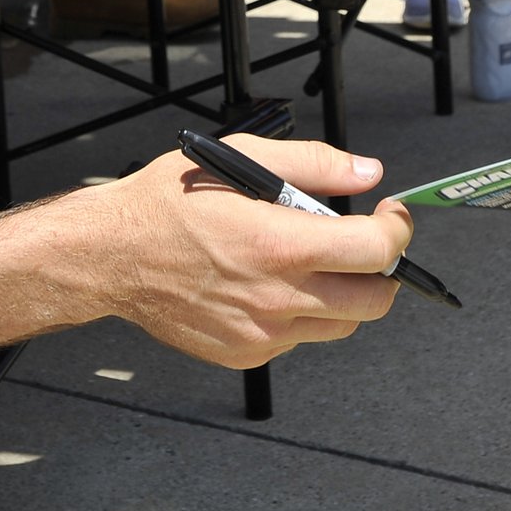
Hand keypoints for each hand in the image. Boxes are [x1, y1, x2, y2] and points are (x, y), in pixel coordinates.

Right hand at [98, 136, 408, 368]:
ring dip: (345, 294)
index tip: (391, 215)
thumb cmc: (169, 204)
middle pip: (375, 301)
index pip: (377, 252)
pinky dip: (303, 313)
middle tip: (364, 244)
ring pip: (341, 325)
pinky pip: (301, 338)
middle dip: (384, 270)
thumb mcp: (242, 158)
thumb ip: (315, 164)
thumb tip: (366, 171)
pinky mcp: (247, 352)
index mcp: (281, 245)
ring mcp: (264, 333)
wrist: (113, 255)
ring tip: (312, 262)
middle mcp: (278, 298)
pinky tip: (272, 283)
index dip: (397, 230)